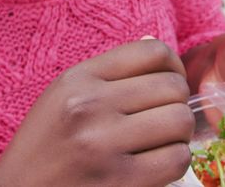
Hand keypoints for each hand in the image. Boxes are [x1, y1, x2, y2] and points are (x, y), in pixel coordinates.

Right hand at [0, 38, 193, 186]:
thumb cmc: (43, 149)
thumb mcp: (61, 98)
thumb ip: (108, 75)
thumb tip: (158, 50)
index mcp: (77, 79)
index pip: (152, 52)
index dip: (174, 67)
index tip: (169, 85)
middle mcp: (90, 106)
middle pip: (173, 87)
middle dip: (176, 105)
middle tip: (162, 122)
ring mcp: (104, 145)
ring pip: (180, 122)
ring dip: (177, 135)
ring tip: (158, 144)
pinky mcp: (120, 182)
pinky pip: (177, 159)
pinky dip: (174, 163)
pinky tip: (154, 166)